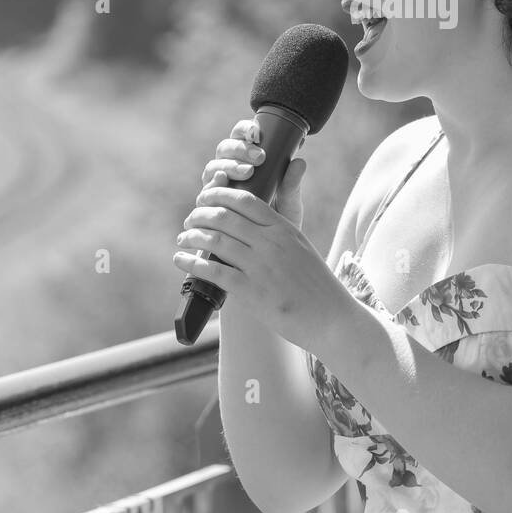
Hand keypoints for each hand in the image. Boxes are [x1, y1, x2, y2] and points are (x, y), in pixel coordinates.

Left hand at [173, 181, 350, 352]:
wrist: (331, 318)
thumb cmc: (317, 285)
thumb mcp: (301, 247)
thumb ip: (279, 231)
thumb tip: (255, 220)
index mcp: (284, 228)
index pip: (245, 200)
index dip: (219, 194)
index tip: (205, 196)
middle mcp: (271, 243)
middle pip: (224, 216)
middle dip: (200, 214)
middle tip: (189, 219)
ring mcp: (260, 266)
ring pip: (215, 240)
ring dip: (192, 236)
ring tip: (182, 238)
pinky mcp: (251, 292)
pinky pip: (213, 272)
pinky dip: (191, 263)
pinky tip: (180, 260)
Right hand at [198, 117, 305, 227]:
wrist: (267, 258)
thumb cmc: (279, 224)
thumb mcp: (289, 204)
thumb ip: (291, 185)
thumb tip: (300, 160)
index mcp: (247, 162)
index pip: (241, 137)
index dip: (245, 130)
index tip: (259, 133)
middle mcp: (228, 172)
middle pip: (224, 149)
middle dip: (240, 148)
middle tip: (259, 156)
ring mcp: (216, 190)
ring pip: (214, 167)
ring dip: (229, 165)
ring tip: (248, 172)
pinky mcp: (207, 208)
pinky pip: (205, 193)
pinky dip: (212, 185)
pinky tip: (221, 182)